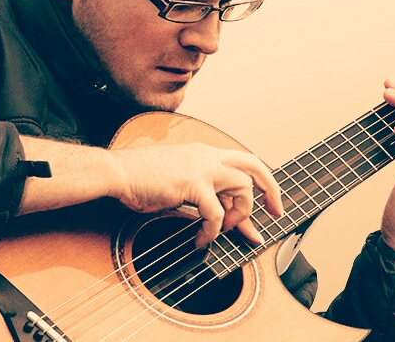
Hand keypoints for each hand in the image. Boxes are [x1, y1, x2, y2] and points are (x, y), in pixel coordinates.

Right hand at [111, 143, 282, 248]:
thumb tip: (230, 222)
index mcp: (206, 153)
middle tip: (276, 213)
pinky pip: (216, 213)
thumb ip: (209, 199)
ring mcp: (202, 167)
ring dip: (239, 215)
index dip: (264, 181)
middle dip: (271, 190)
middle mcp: (208, 156)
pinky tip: (201, 240)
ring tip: (222, 230)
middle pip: (255, 166)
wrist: (118, 173)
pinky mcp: (192, 183)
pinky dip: (212, 232)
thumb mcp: (183, 187)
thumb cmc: (144, 181)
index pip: (246, 161)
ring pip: (242, 188)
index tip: (271, 203)